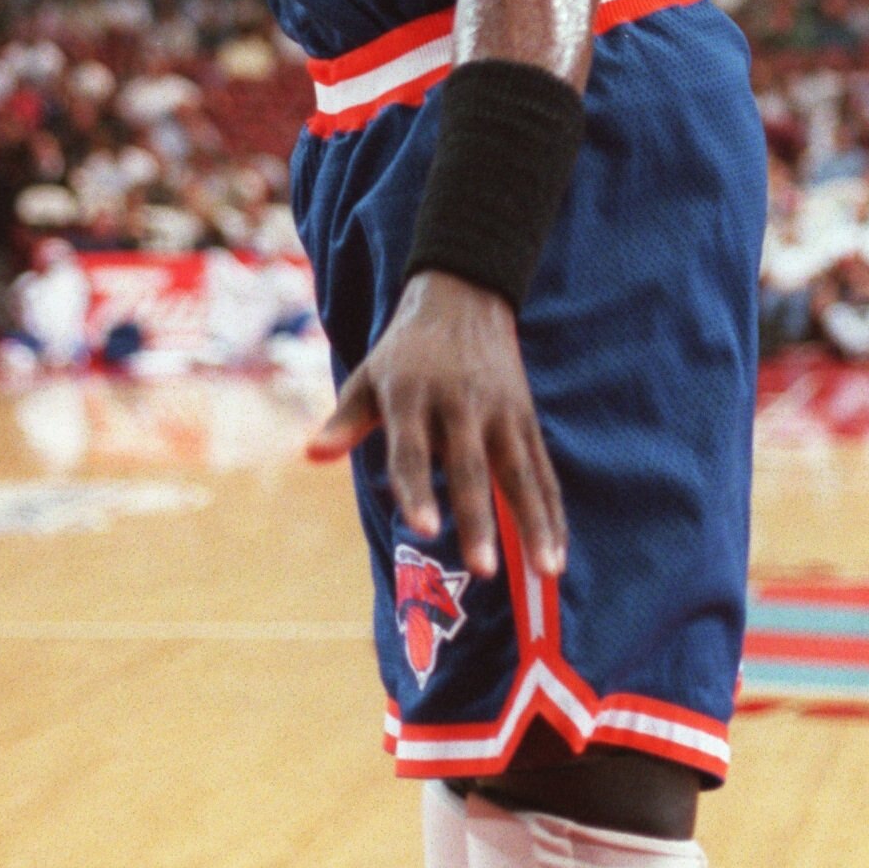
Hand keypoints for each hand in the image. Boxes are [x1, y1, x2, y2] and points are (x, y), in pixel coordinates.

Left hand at [308, 271, 566, 581]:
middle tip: (484, 569)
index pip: (412, 450)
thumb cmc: (407, 350)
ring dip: (534, 522)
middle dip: (479, 519)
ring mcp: (499, 411)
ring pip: (520, 472)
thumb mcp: (370, 375)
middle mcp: (461, 404)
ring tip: (547, 571)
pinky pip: (542, 470)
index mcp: (413, 396)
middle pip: (471, 468)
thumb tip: (312, 454)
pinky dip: (552, 511)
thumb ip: (346, 420)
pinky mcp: (525, 417)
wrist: (465, 296)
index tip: (424, 529)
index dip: (417, 489)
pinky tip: (557, 554)